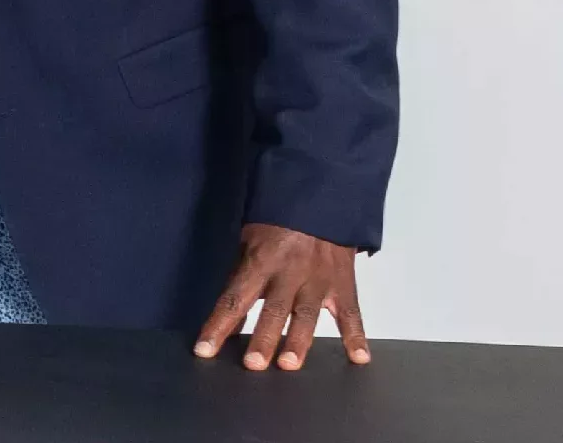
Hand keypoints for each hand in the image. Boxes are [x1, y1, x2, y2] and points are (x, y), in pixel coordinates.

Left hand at [194, 223, 369, 370]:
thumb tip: (230, 319)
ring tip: (289, 364)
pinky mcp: (343, 284)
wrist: (320, 198)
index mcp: (261, 262)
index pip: (234, 298)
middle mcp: (289, 273)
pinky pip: (351, 313)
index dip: (218, 325)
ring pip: (307, 315)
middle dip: (263, 338)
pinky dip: (356, 336)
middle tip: (253, 365)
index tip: (204, 350)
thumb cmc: (277, 221)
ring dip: (298, 341)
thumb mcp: (249, 241)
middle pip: (273, 310)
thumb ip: (241, 279)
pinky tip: (358, 358)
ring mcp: (318, 280)